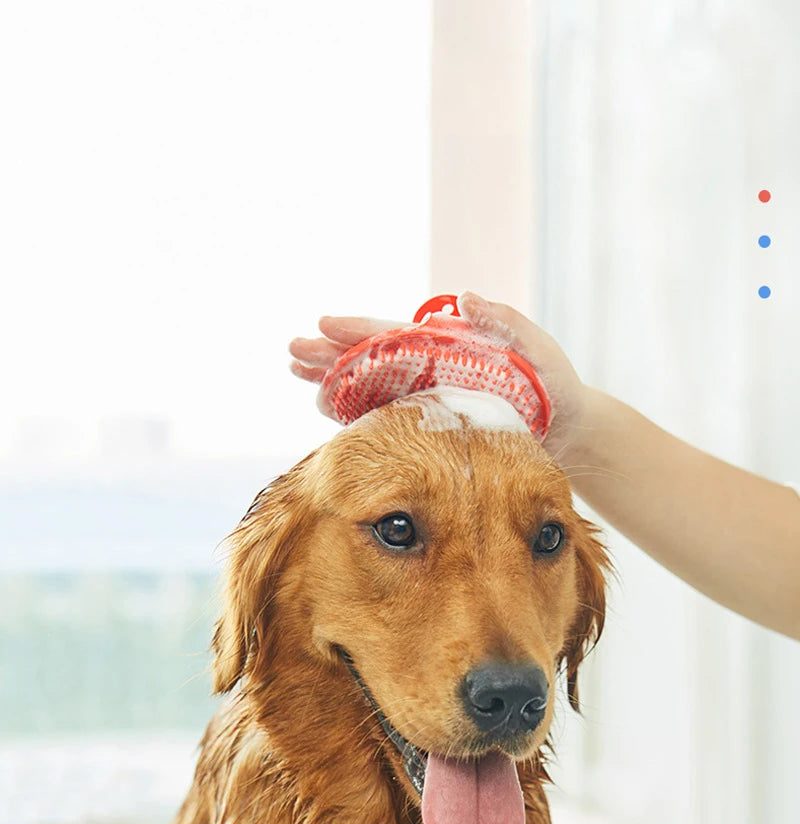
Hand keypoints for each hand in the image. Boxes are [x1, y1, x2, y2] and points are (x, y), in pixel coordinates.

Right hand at [288, 291, 592, 463]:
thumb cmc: (555, 385)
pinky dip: (356, 416)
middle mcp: (430, 371)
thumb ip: (506, 323)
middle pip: (371, 360)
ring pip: (369, 388)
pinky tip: (329, 412)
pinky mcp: (430, 428)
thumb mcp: (537, 350)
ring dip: (333, 382)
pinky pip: (385, 419)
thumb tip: (463, 297)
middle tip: (292, 352)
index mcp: (447, 347)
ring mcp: (426, 398)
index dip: (359, 331)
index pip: (395, 336)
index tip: (325, 324)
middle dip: (330, 353)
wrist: (569, 431)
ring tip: (299, 378)